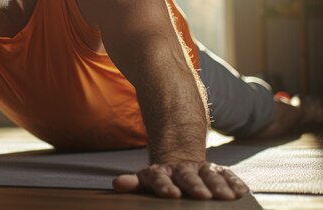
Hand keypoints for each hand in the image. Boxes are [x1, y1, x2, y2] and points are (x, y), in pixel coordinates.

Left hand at [112, 161, 248, 199]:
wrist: (179, 161)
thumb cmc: (160, 180)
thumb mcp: (145, 181)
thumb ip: (133, 184)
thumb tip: (118, 184)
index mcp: (160, 173)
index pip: (159, 177)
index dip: (164, 186)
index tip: (171, 195)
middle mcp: (181, 170)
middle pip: (187, 176)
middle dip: (195, 185)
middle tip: (202, 195)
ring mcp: (200, 170)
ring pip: (209, 175)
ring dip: (219, 185)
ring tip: (227, 196)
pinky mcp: (217, 171)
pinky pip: (226, 175)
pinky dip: (234, 182)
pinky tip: (241, 191)